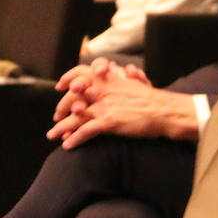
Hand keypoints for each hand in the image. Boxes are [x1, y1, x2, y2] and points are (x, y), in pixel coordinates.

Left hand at [47, 64, 193, 148]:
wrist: (165, 111)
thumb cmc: (153, 100)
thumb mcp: (135, 84)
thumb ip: (124, 80)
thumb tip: (125, 73)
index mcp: (109, 79)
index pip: (82, 72)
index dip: (68, 78)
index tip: (60, 87)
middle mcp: (104, 90)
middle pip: (73, 96)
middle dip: (62, 108)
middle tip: (56, 117)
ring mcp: (105, 106)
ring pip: (75, 115)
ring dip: (61, 127)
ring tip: (53, 135)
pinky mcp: (109, 121)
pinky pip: (85, 131)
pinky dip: (74, 138)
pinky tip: (67, 145)